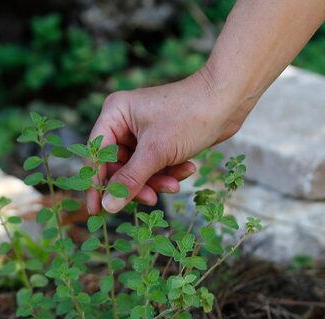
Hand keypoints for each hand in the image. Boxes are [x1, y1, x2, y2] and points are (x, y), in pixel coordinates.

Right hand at [87, 69, 247, 213]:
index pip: (96, 156)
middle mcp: (124, 122)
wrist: (229, 99)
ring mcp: (142, 131)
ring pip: (138, 169)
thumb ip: (129, 181)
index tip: (96, 211)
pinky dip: (168, 172)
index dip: (96, 185)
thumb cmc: (190, 116)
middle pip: (118, 167)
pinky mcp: (160, 139)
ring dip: (156, 181)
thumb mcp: (156, 152)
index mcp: (114, 115)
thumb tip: (107, 206)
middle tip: (152, 199)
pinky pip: (155, 165)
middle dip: (137, 184)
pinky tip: (187, 169)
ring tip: (175, 184)